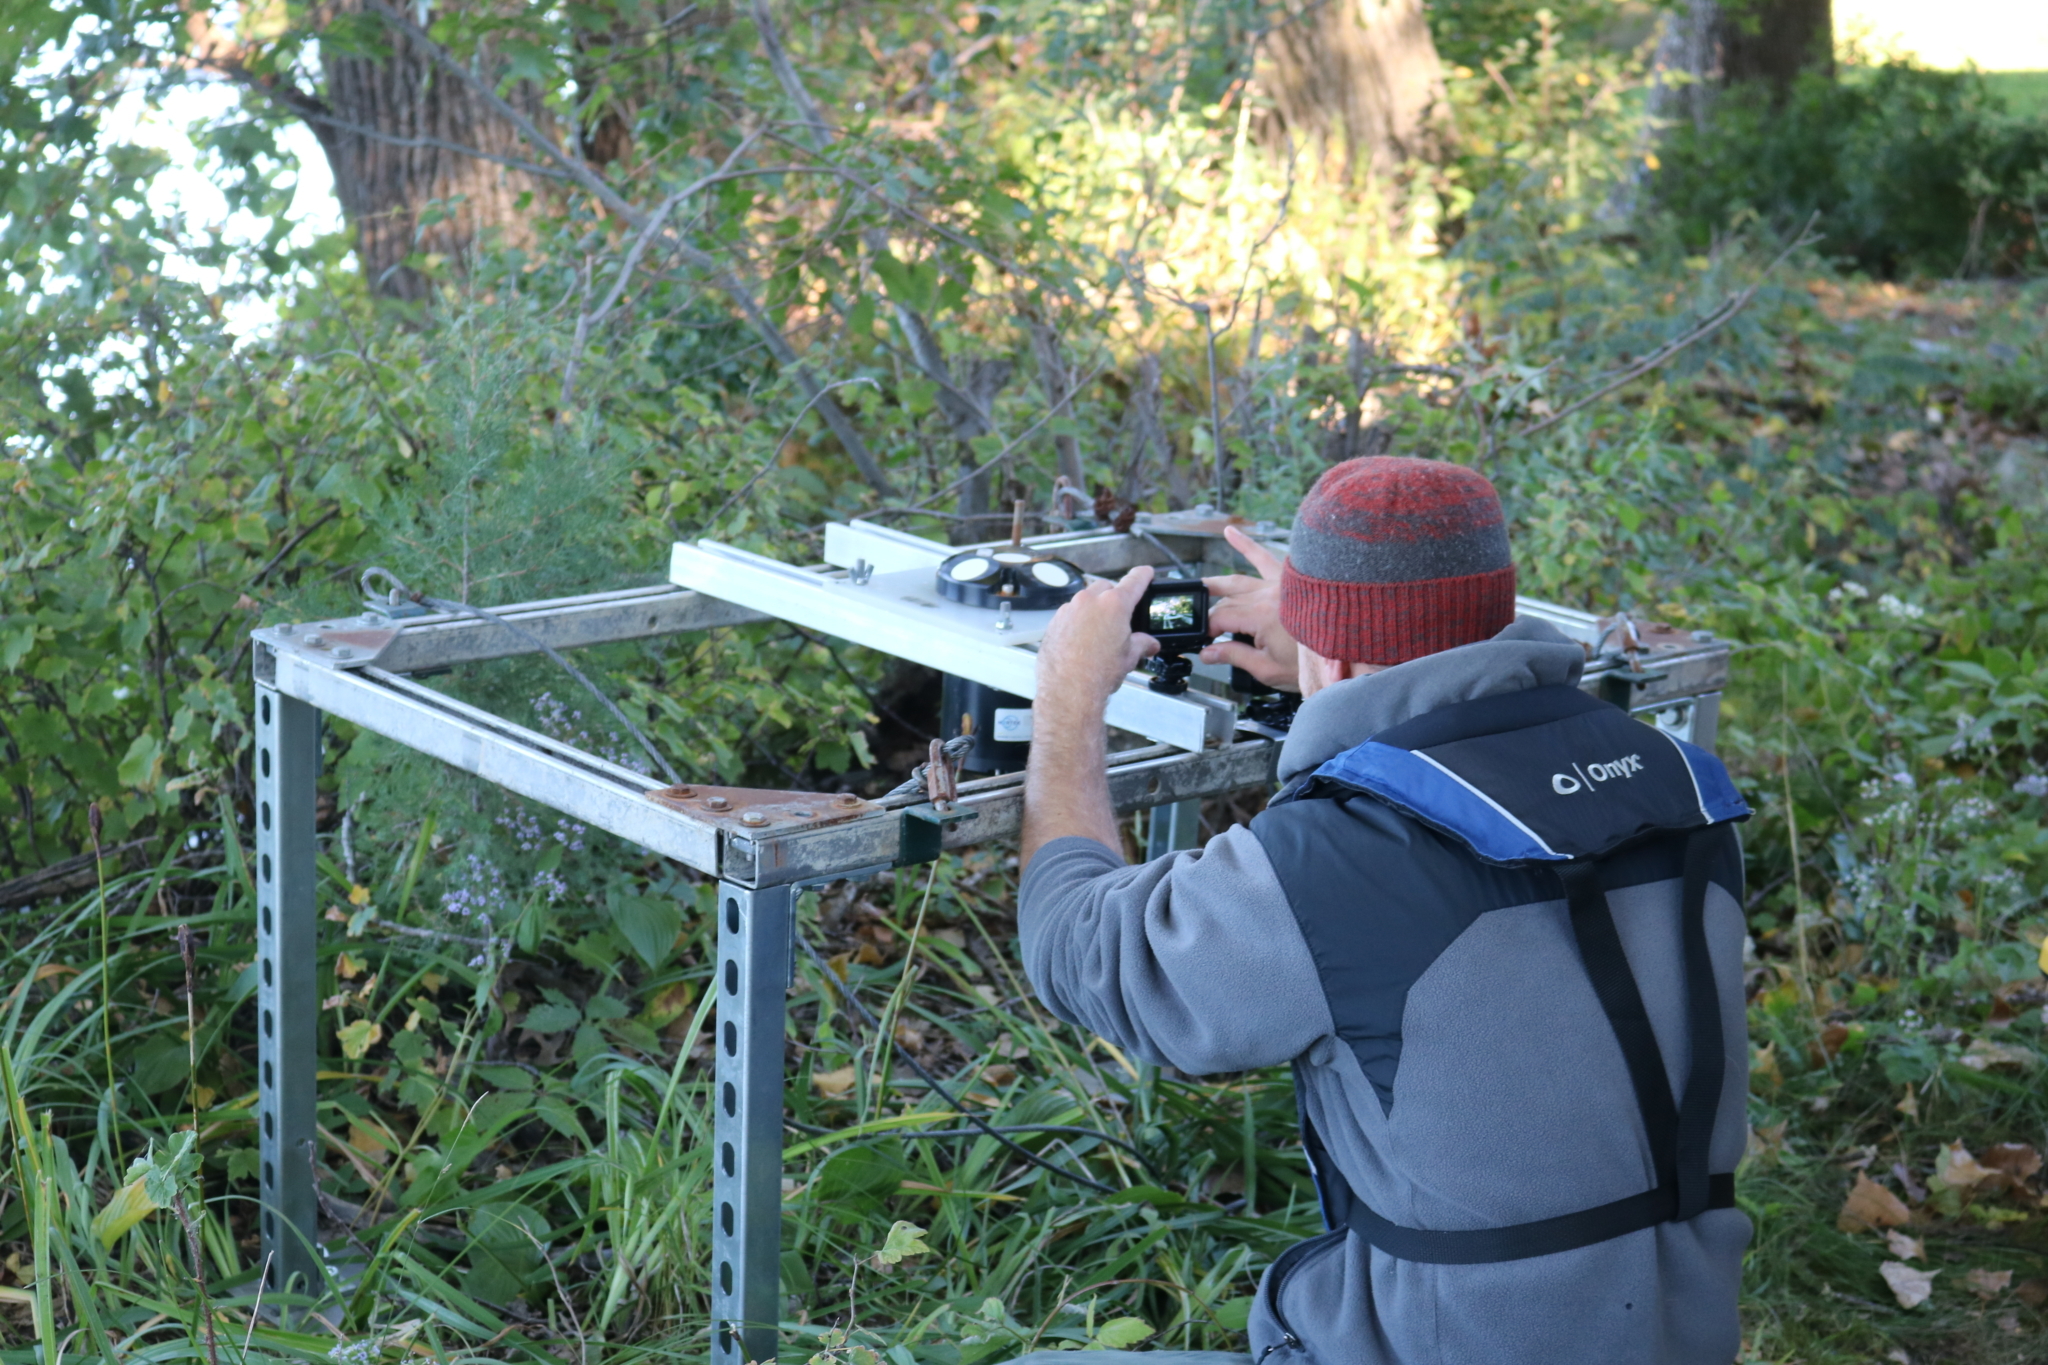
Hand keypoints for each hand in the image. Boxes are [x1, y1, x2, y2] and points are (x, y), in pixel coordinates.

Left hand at [1034, 565, 1159, 715]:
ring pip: (1085, 601)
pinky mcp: (1054, 622)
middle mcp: (1089, 601)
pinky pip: (1070, 615)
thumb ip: (1141, 645)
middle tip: (1120, 620)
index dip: (1143, 575)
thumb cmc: (1097, 674)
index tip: (1146, 572)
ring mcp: (1069, 610)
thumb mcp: (1129, 658)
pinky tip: (1081, 643)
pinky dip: (1077, 623)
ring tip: (1099, 637)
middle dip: (1114, 599)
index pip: (1134, 581)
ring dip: (1093, 612)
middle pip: (1106, 588)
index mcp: (1114, 605)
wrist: (1068, 690)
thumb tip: (1149, 644)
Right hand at [1201, 524, 1299, 691]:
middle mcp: (1268, 594)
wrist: (1347, 656)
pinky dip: (1247, 544)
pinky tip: (1230, 533)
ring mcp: (1279, 583)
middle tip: (1200, 623)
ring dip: (1216, 582)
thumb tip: (1207, 653)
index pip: (1219, 618)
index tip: (1205, 642)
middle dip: (1211, 613)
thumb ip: (1234, 656)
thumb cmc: (1313, 663)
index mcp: (1261, 616)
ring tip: (1199, 585)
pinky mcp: (1289, 578)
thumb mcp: (1268, 669)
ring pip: (1239, 578)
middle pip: (1227, 599)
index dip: (1207, 631)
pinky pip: (1264, 557)